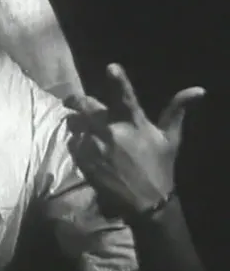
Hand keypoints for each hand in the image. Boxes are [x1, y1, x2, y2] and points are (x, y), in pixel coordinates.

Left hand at [64, 63, 204, 216]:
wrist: (146, 203)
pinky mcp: (84, 160)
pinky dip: (76, 142)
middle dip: (76, 101)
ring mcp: (96, 146)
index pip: (125, 97)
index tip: (111, 67)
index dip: (118, 80)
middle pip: (86, 106)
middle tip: (71, 102)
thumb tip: (198, 89)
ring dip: (76, 124)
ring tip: (82, 130)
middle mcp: (112, 131)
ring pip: (75, 124)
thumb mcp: (170, 139)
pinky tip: (85, 148)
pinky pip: (72, 143)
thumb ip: (177, 111)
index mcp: (134, 122)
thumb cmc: (159, 167)